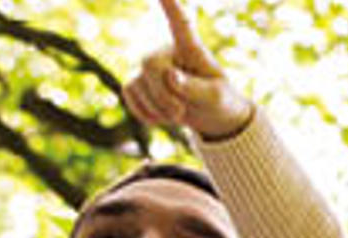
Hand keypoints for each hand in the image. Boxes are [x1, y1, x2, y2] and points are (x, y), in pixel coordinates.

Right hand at [125, 0, 254, 140]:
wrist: (208, 117)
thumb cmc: (218, 101)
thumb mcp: (214, 97)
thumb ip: (194, 87)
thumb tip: (169, 75)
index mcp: (191, 48)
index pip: (180, 23)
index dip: (169, 6)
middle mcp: (167, 50)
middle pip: (150, 64)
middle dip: (163, 94)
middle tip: (181, 112)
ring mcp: (149, 65)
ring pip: (137, 83)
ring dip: (157, 108)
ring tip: (177, 113)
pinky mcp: (136, 81)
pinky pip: (128, 94)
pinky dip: (144, 112)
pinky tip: (161, 116)